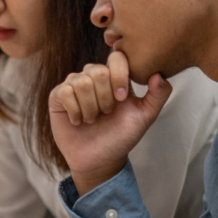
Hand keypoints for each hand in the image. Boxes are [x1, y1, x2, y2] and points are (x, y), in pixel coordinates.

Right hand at [49, 51, 172, 195]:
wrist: (100, 159)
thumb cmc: (121, 137)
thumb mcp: (145, 117)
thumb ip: (158, 95)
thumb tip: (159, 74)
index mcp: (115, 76)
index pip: (117, 57)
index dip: (119, 76)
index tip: (122, 99)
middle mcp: (94, 76)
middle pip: (98, 71)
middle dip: (105, 98)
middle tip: (106, 114)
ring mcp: (75, 84)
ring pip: (81, 82)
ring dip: (90, 107)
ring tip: (92, 120)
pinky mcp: (58, 96)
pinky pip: (65, 92)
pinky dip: (75, 111)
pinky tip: (78, 121)